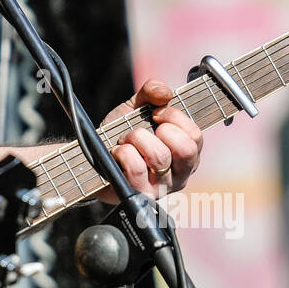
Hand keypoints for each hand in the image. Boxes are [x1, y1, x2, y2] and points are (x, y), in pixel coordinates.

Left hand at [96, 78, 202, 199]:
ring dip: (137, 139)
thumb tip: (164, 93)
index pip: (195, 135)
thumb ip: (152, 92)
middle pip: (186, 149)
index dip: (174, 117)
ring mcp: (161, 188)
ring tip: (126, 140)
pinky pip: (137, 169)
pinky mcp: (140, 195)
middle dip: (160, 130)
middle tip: (142, 130)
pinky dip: (123, 153)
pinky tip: (117, 152)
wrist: (93, 155)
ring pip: (160, 157)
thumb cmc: (121, 133)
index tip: (155, 113)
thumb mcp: (137, 107)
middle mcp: (180, 174)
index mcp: (187, 153)